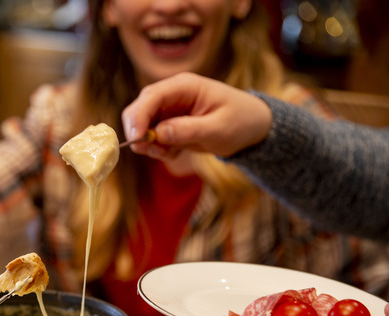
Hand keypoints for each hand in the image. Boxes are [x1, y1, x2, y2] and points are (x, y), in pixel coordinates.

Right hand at [121, 72, 272, 158]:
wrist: (253, 127)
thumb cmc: (241, 122)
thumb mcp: (218, 128)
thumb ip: (188, 130)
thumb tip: (158, 133)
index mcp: (184, 86)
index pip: (151, 97)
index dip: (139, 118)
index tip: (137, 141)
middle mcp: (172, 94)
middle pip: (139, 108)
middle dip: (139, 132)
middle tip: (152, 151)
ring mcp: (169, 109)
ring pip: (142, 125)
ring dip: (149, 143)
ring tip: (172, 153)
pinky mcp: (168, 123)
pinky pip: (151, 137)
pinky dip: (158, 148)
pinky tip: (178, 151)